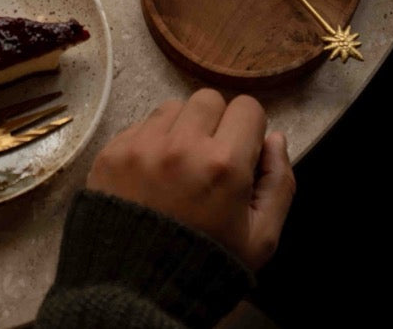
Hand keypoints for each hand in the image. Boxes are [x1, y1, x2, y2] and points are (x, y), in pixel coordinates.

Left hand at [86, 88, 294, 272]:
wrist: (136, 292)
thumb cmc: (205, 265)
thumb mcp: (261, 239)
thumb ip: (279, 183)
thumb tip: (275, 138)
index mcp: (224, 165)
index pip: (248, 108)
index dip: (249, 130)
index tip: (241, 154)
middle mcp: (182, 146)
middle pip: (209, 100)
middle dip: (215, 124)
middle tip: (209, 160)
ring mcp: (143, 146)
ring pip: (173, 108)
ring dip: (181, 129)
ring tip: (178, 169)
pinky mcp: (113, 151)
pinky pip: (141, 125)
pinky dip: (151, 143)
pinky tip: (152, 177)